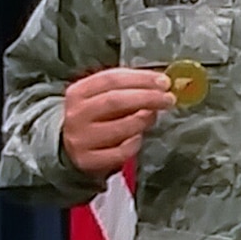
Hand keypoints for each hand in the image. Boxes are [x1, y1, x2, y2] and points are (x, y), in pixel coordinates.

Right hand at [61, 67, 175, 177]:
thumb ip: (128, 88)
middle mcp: (77, 114)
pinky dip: (135, 143)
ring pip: (121, 127)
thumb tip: (161, 84)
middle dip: (147, 98)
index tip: (164, 81)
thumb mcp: (103, 98)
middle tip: (168, 99)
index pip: (112, 79)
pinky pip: (121, 152)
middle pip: (115, 101)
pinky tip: (138, 137)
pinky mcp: (88, 161)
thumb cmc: (97, 118)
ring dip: (144, 120)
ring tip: (152, 117)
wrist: (71, 149)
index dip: (141, 78)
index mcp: (79, 92)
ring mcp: (80, 139)